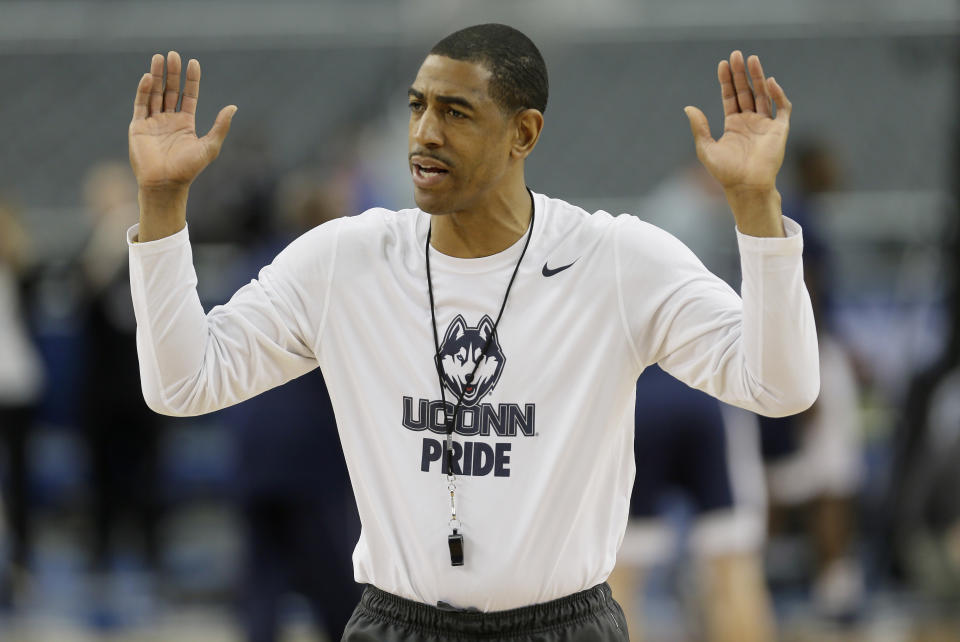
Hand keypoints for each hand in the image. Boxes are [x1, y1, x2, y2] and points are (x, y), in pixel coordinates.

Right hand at [128, 51, 235, 190]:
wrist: (165, 184)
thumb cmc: (189, 169)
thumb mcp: (209, 146)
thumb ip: (220, 126)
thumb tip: (234, 106)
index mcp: (185, 124)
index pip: (188, 96)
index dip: (191, 80)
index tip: (194, 63)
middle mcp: (169, 120)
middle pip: (170, 90)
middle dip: (172, 73)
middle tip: (173, 54)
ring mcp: (153, 122)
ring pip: (154, 93)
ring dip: (156, 76)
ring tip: (159, 57)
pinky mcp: (138, 127)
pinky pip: (140, 105)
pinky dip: (143, 91)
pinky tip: (148, 78)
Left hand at [684, 51, 790, 192]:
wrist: (746, 186)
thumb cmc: (725, 172)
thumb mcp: (706, 148)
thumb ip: (699, 127)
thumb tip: (688, 107)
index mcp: (733, 125)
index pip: (730, 96)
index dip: (726, 81)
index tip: (722, 64)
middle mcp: (750, 121)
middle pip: (746, 91)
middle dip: (741, 73)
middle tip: (736, 54)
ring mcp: (765, 124)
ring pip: (763, 94)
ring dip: (758, 77)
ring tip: (751, 59)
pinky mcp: (779, 129)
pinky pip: (781, 107)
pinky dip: (777, 95)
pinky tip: (770, 82)